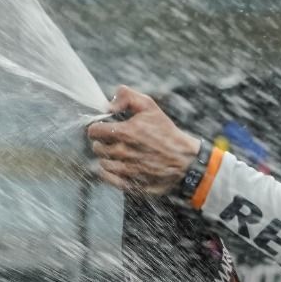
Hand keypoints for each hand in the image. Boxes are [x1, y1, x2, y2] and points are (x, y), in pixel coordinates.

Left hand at [87, 85, 201, 194]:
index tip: (106, 129)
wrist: (187, 161)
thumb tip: (108, 104)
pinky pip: (107, 178)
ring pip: (102, 163)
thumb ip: (127, 97)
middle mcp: (123, 152)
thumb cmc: (168, 134)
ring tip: (122, 155)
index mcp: (125, 132)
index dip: (98, 128)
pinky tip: (120, 167)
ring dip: (108, 158)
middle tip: (117, 142)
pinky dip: (109, 172)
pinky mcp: (130, 184)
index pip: (93, 131)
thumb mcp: (151, 107)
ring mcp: (126, 170)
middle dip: (104, 143)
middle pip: (97, 147)